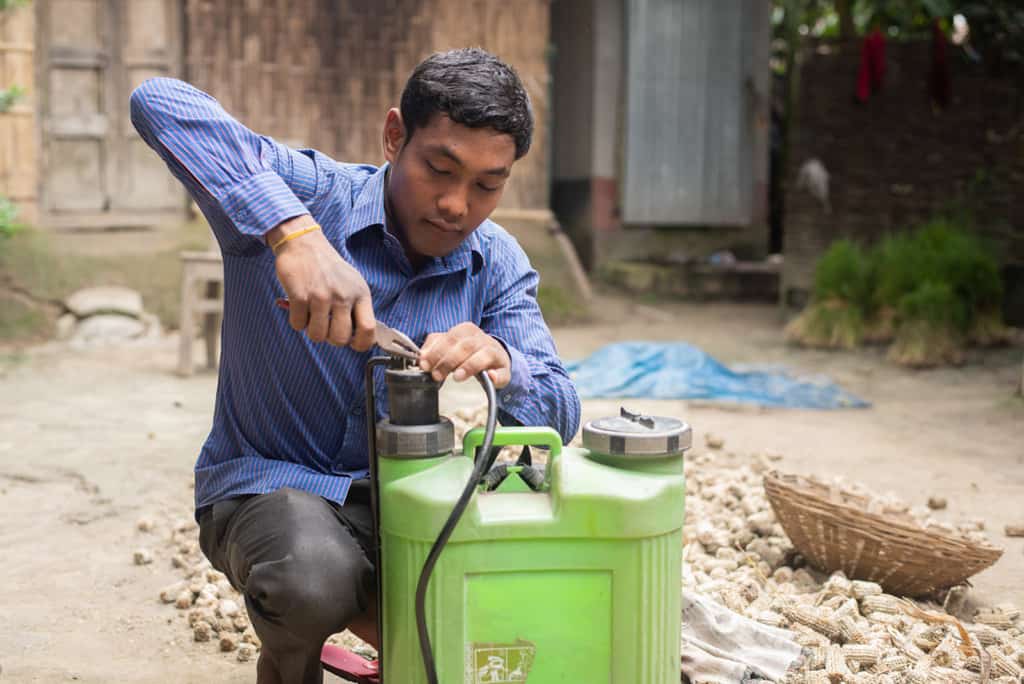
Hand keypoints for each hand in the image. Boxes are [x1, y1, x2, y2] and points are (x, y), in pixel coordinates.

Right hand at [268, 215, 375, 348]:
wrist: (304, 243)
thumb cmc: (328, 267)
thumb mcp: (353, 283)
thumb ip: (358, 308)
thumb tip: (361, 337)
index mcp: (360, 294)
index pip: (369, 329)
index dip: (361, 343)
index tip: (352, 344)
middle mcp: (343, 295)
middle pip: (340, 338)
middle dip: (330, 339)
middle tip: (326, 327)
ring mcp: (321, 296)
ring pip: (317, 335)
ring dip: (311, 330)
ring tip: (312, 315)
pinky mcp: (300, 295)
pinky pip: (298, 325)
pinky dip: (296, 321)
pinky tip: (299, 307)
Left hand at [418, 323, 511, 388]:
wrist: (495, 360)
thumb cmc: (468, 354)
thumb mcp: (450, 347)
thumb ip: (434, 348)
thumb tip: (422, 357)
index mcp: (466, 330)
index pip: (450, 337)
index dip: (436, 351)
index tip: (425, 365)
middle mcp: (481, 338)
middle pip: (465, 345)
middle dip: (448, 360)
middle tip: (437, 375)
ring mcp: (494, 352)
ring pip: (483, 354)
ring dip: (469, 365)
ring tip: (457, 377)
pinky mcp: (504, 369)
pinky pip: (502, 372)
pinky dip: (496, 375)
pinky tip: (491, 377)